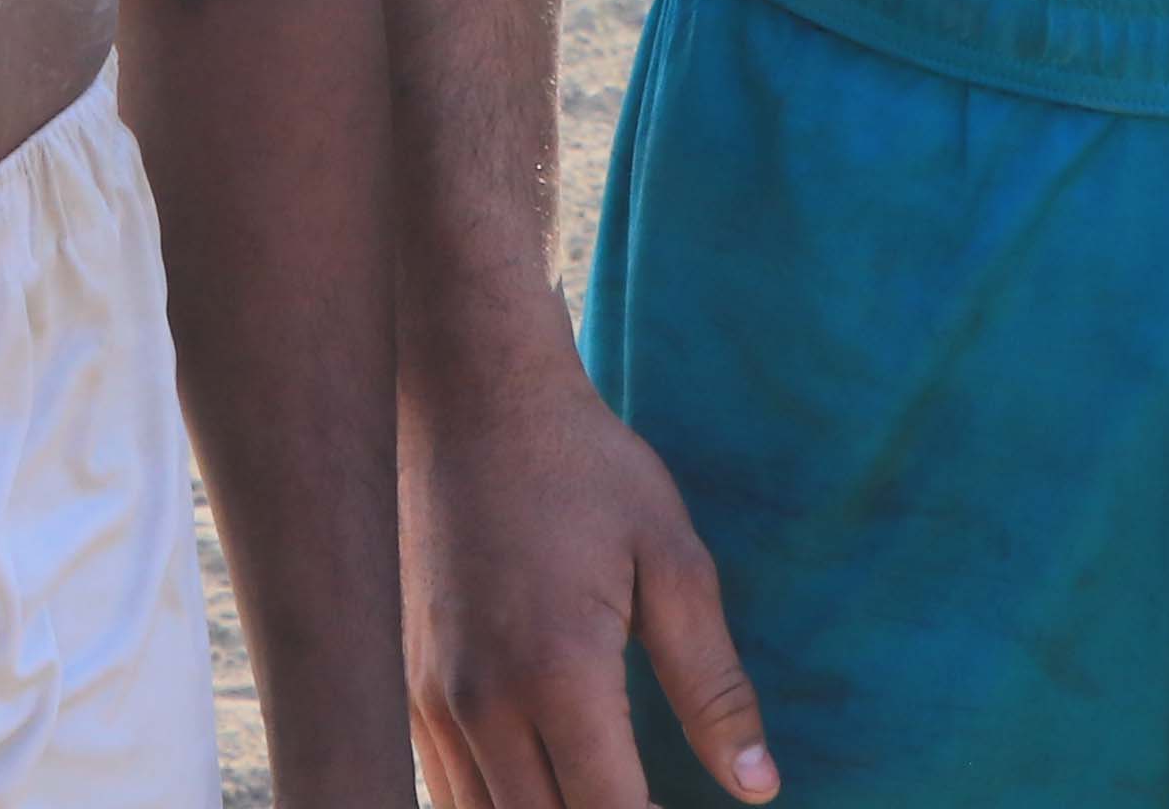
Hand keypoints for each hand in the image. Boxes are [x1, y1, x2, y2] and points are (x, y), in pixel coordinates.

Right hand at [407, 346, 776, 807]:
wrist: (469, 399)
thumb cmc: (583, 469)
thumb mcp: (673, 561)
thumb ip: (713, 684)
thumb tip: (758, 786)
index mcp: (558, 671)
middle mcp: (482, 701)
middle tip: (650, 801)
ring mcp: (432, 699)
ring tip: (605, 796)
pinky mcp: (409, 688)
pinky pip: (447, 792)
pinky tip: (547, 789)